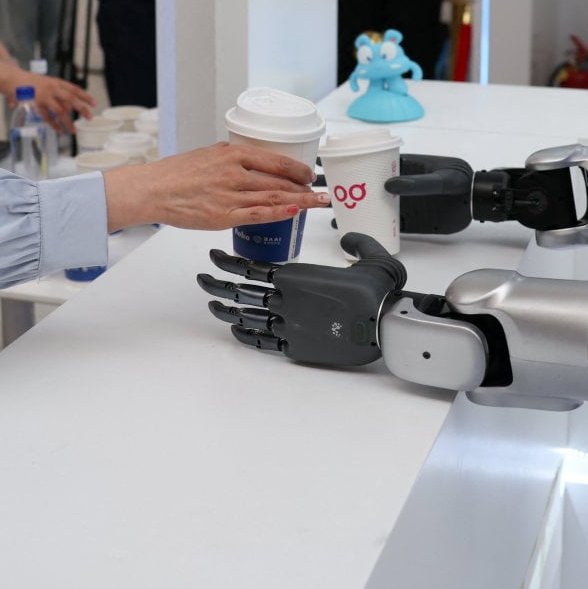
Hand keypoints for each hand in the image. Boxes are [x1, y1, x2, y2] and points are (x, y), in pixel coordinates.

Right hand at [17, 72, 95, 131]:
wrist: (13, 78)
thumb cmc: (31, 82)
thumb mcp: (47, 83)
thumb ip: (57, 94)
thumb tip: (68, 108)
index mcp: (56, 82)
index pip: (74, 89)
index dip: (85, 96)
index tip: (93, 103)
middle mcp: (52, 88)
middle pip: (71, 99)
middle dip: (81, 109)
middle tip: (89, 117)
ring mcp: (44, 96)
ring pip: (60, 111)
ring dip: (68, 122)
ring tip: (74, 130)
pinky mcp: (36, 104)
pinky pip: (47, 116)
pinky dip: (53, 124)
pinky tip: (59, 130)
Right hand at [102, 143, 328, 230]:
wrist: (152, 190)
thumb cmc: (177, 173)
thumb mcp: (209, 154)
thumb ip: (234, 160)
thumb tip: (258, 168)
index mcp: (231, 152)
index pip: (275, 159)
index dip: (297, 167)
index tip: (309, 173)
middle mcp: (233, 172)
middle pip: (279, 179)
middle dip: (304, 186)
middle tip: (320, 191)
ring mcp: (229, 194)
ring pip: (273, 197)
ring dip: (300, 201)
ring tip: (317, 203)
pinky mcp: (223, 216)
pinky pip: (258, 214)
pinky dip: (279, 213)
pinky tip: (294, 213)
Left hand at [197, 238, 407, 365]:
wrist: (384, 325)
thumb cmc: (378, 291)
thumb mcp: (371, 255)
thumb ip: (356, 243)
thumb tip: (347, 241)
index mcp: (297, 276)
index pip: (251, 267)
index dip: (229, 262)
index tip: (215, 257)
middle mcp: (287, 300)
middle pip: (241, 292)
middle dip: (217, 284)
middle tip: (203, 279)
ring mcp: (289, 325)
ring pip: (246, 317)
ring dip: (226, 310)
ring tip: (212, 304)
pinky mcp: (296, 347)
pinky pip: (262, 342)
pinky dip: (246, 336)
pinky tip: (236, 330)